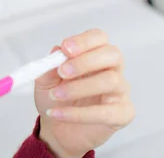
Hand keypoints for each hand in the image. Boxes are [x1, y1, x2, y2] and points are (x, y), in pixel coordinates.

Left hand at [34, 29, 134, 156]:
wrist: (56, 128)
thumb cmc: (55, 98)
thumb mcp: (45, 80)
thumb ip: (49, 66)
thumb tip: (56, 51)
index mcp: (94, 55)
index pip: (99, 38)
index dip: (84, 41)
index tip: (65, 48)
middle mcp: (111, 70)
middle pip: (112, 54)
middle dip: (86, 60)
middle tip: (63, 72)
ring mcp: (119, 91)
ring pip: (111, 80)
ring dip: (79, 87)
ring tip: (56, 95)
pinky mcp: (122, 114)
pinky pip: (106, 112)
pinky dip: (78, 114)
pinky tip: (58, 114)